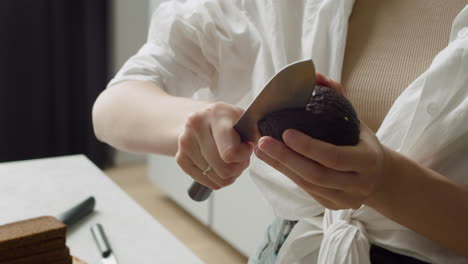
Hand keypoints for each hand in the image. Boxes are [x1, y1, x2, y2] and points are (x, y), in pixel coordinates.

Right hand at [176, 102, 253, 189]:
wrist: (199, 118)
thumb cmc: (226, 121)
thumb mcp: (243, 118)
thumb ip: (254, 132)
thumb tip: (262, 147)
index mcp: (216, 114)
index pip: (229, 152)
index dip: (243, 156)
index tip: (247, 148)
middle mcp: (196, 126)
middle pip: (224, 169)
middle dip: (237, 168)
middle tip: (240, 159)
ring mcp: (185, 142)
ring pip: (215, 178)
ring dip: (228, 175)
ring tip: (229, 161)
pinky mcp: (180, 158)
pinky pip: (206, 182)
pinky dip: (216, 179)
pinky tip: (218, 166)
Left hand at [253, 74, 390, 209]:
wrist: (378, 177)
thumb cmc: (361, 142)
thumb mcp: (355, 119)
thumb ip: (336, 96)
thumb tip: (314, 75)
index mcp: (368, 161)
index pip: (334, 157)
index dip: (308, 147)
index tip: (285, 132)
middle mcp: (358, 184)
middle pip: (316, 174)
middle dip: (286, 158)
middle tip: (263, 141)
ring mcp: (344, 198)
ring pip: (307, 185)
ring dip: (280, 166)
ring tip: (260, 149)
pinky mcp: (331, 205)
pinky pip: (305, 189)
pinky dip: (286, 173)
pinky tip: (271, 160)